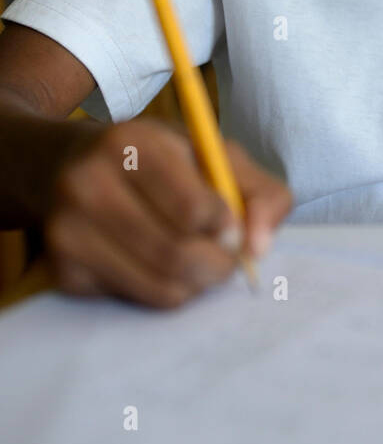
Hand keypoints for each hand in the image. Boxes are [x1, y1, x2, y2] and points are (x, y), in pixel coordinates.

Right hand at [43, 119, 292, 307]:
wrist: (62, 166)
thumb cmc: (155, 160)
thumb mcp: (210, 154)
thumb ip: (258, 191)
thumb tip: (260, 248)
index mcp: (132, 142)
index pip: (193, 209)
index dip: (227, 228)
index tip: (231, 227)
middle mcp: (89, 184)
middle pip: (177, 254)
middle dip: (218, 264)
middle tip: (226, 257)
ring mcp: (68, 231)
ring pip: (160, 286)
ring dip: (196, 283)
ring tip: (198, 260)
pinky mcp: (63, 271)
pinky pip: (136, 300)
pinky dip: (163, 290)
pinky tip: (156, 262)